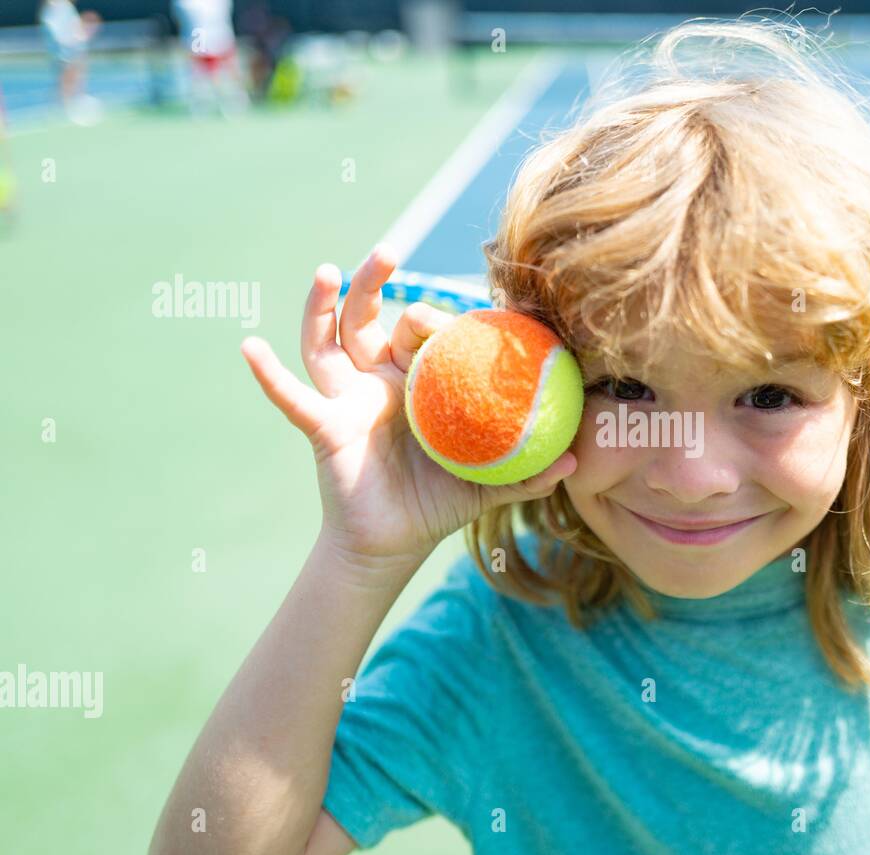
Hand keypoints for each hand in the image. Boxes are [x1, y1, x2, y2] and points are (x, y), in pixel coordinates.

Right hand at [240, 245, 576, 566]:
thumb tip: (577, 462)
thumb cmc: (436, 503)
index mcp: (417, 384)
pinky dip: (268, 374)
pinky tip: (248, 347)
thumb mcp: (487, 483)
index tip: (448, 304)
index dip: (431, 315)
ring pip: (328, 340)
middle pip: (368, 319)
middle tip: (388, 250)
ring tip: (328, 270)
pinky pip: (291, 396)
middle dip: (373, 283)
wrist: (391, 544)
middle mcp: (377, 381)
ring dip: (321, 304)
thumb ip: (529, 472)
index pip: (420, 332)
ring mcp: (346, 399)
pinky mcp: (323, 424)